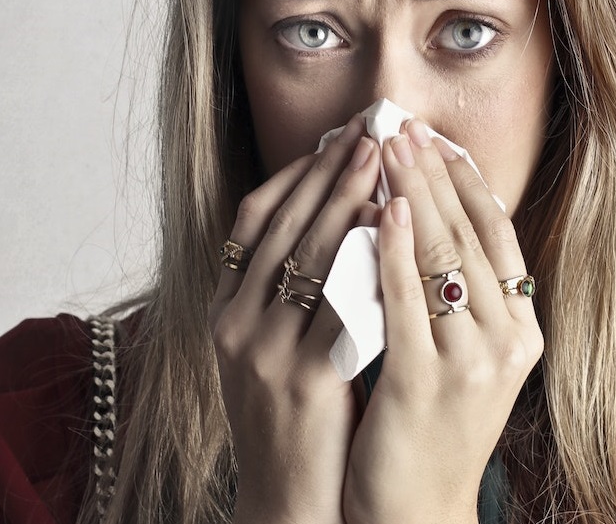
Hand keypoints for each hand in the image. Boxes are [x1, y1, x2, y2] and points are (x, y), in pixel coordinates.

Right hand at [209, 115, 380, 523]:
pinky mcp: (302, 380)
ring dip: (348, 199)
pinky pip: (339, 305)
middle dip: (328, 172)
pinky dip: (365, 260)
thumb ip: (289, 291)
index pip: (253, 221)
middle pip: (283, 226)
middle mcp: (234, 324)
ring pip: (309, 255)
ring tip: (382, 159)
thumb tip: (339, 220)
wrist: (288, 503)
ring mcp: (263, 351)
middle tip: (368, 129)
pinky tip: (391, 230)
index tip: (332, 137)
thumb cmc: (293, 422)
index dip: (293, 174)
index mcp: (224, 312)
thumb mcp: (270, 348)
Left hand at [343, 118, 543, 523]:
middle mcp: (507, 340)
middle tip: (401, 125)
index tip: (436, 137)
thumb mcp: (463, 353)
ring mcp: (471, 362)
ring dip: (412, 194)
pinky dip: (393, 250)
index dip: (466, 180)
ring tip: (386, 146)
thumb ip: (456, 292)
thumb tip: (428, 213)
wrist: (417, 511)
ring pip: (442, 257)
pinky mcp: (425, 382)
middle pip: (469, 235)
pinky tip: (377, 210)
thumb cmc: (431, 424)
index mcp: (521, 328)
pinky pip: (408, 301)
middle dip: (432, 173)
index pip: (498, 233)